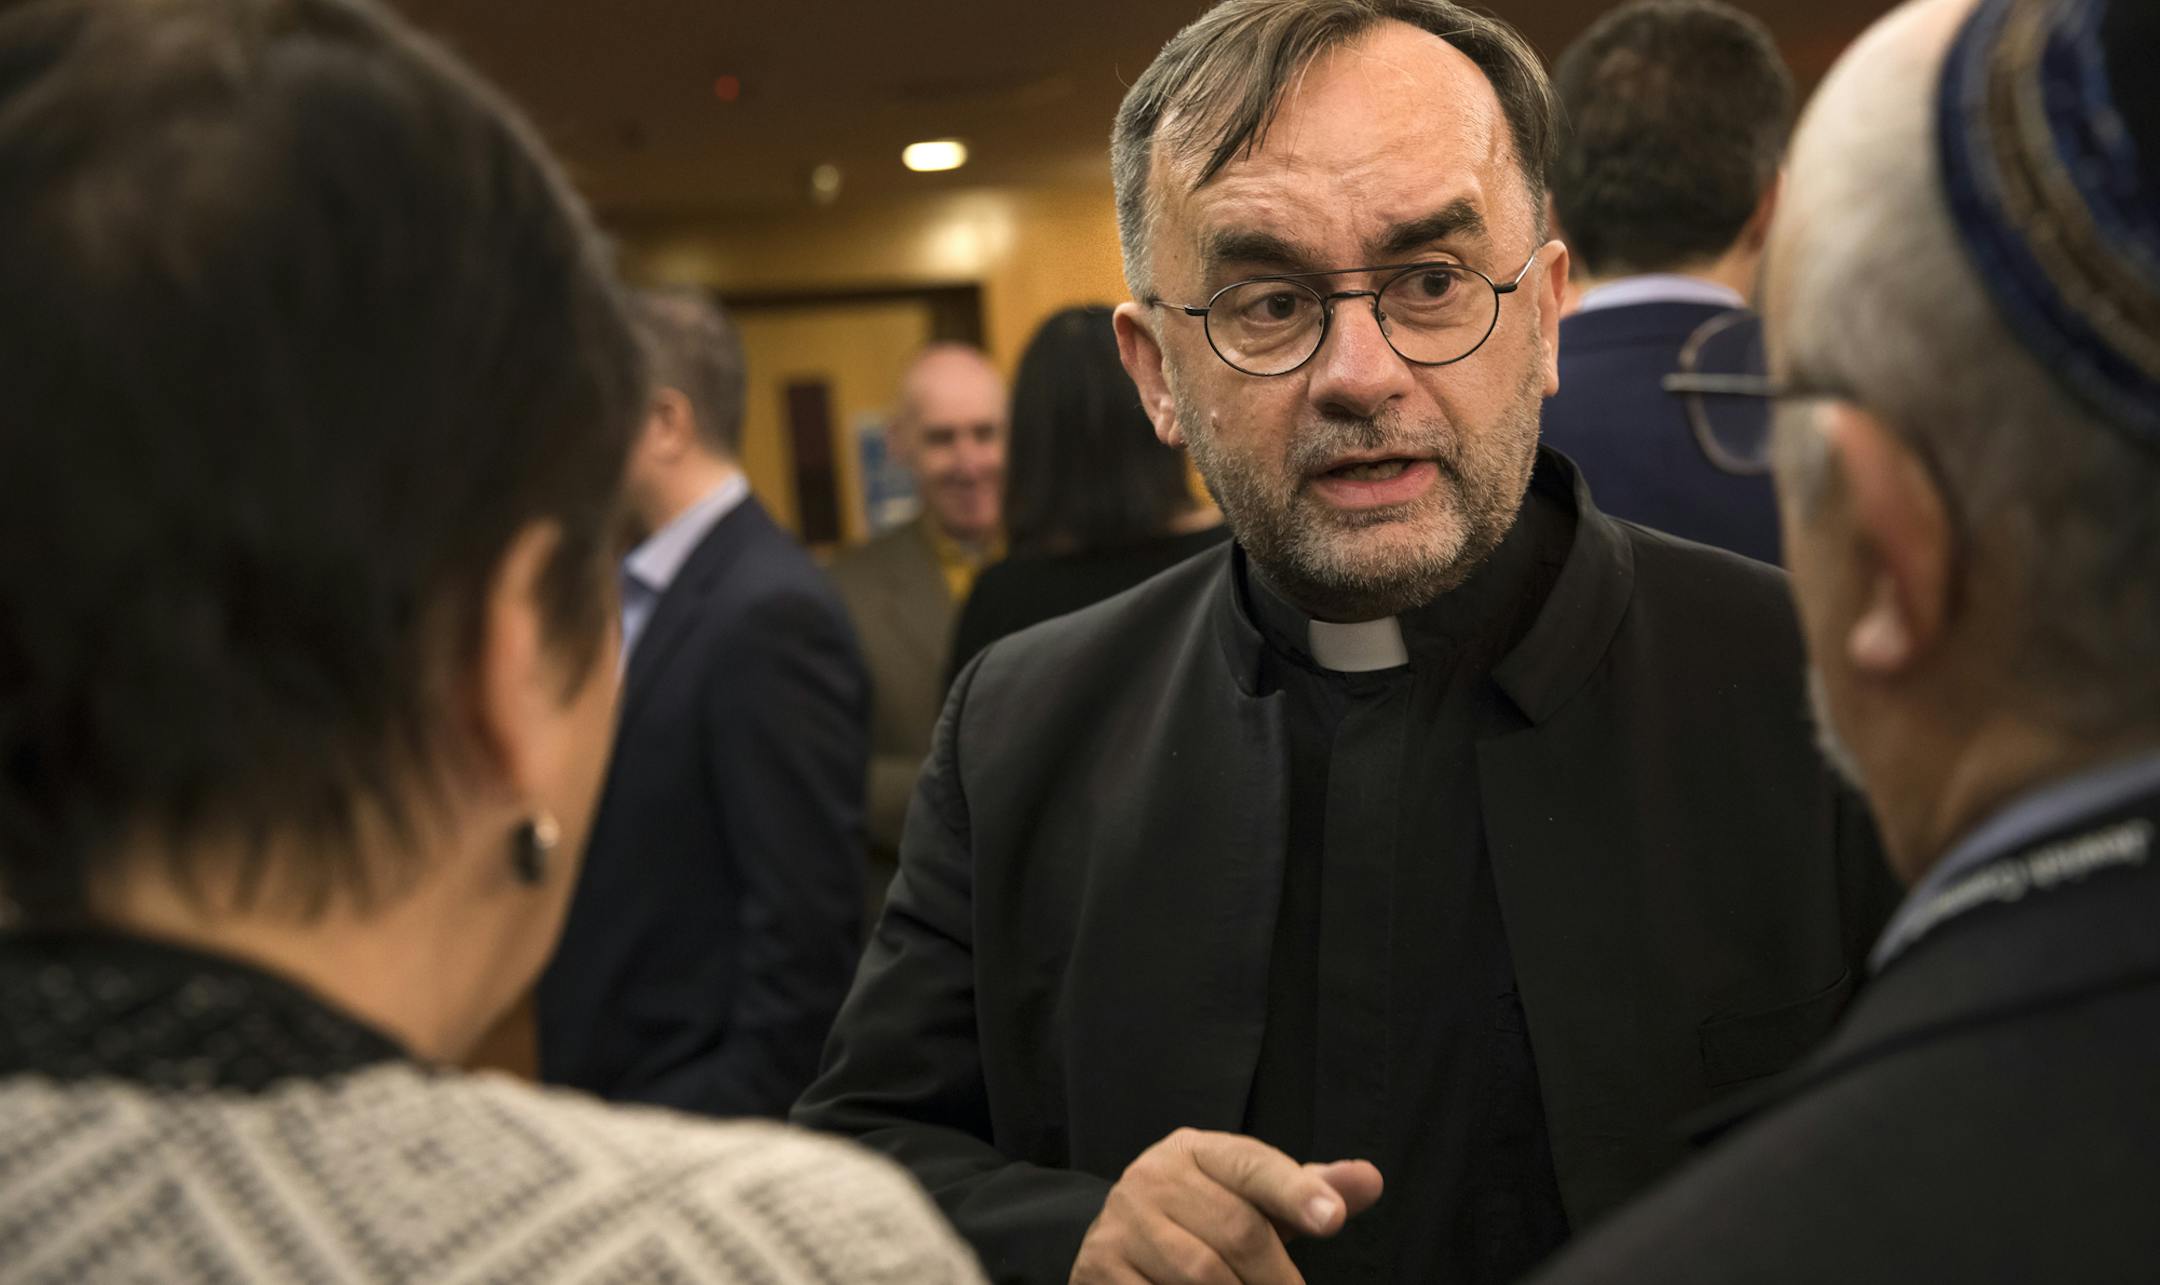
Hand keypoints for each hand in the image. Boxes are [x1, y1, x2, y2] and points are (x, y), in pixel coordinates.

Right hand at [1069, 1128, 1383, 1283]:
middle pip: (1237, 1229)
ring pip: (1202, 1272)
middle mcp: (1153, 1175)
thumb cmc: (1204, 1221)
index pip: (1254, 1166)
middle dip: (1276, 1278)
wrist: (1119, 1244)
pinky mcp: (1099, 1267)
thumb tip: (1370, 1179)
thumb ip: (1311, 1191)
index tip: (1334, 1221)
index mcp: (1196, 1150)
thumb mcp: (1256, 1201)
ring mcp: (1121, 1222)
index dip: (1297, 1192)